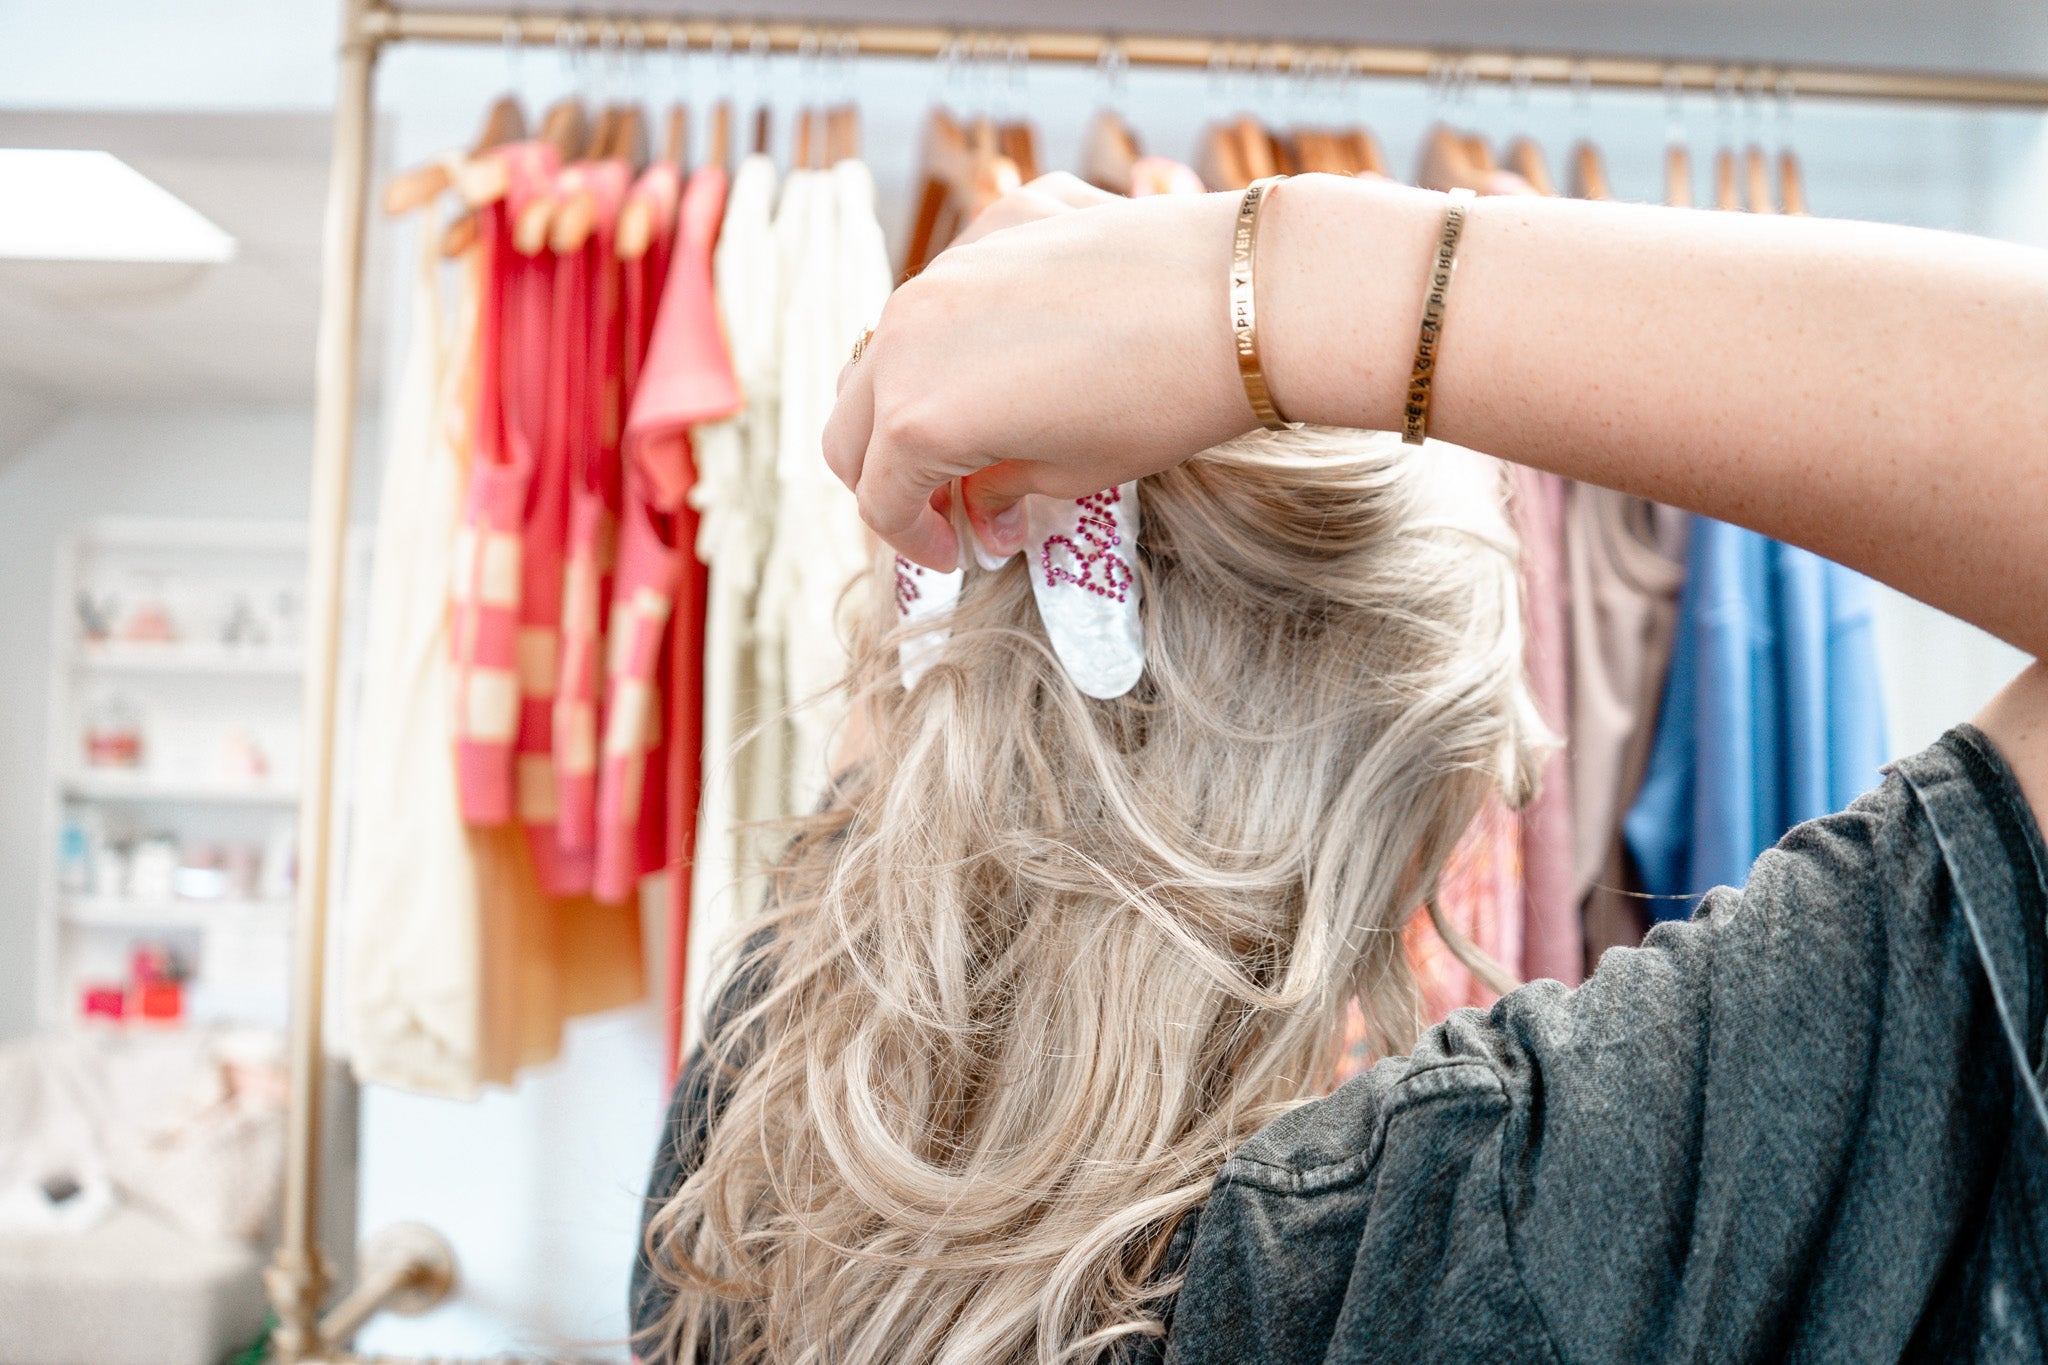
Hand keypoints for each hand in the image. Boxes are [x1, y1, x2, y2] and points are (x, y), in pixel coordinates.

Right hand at [824, 178, 1256, 567]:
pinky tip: (1032, 343)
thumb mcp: (1072, 474)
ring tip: (981, 426)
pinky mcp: (1001, 218)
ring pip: (890, 343)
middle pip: (851, 423)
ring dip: (916, 393)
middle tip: (943, 501)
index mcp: (918, 416)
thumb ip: (1001, 489)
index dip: (912, 539)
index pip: (878, 496)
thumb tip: (981, 506)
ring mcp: (949, 266)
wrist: (1242, 299)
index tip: (952, 553)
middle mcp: (910, 333)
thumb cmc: (1161, 405)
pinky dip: (973, 320)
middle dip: (886, 473)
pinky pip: (960, 277)